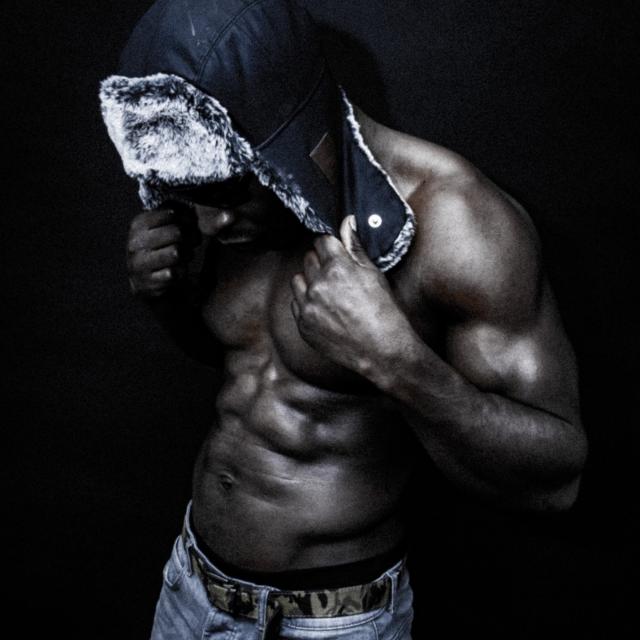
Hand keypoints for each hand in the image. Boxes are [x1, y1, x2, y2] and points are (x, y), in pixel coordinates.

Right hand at [126, 203, 200, 297]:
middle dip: (188, 241)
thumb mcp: (181, 231)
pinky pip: (174, 273)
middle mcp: (134, 242)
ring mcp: (136, 264)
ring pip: (176, 252)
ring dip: (184, 258)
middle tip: (187, 247)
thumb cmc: (170, 252)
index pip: (172, 213)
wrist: (154, 285)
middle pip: (176, 232)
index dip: (187, 223)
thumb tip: (231, 215)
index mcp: (139, 224)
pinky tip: (174, 274)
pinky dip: (180, 274)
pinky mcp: (145, 283)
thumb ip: (207, 221)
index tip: (188, 231)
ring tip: (180, 259)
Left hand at [290, 215, 413, 376]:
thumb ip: (355, 248)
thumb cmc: (383, 312)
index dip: (330, 246)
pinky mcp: (303, 324)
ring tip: (328, 293)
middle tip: (336, 275)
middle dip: (321, 262)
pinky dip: (306, 303)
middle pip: (309, 258)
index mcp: (337, 267)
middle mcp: (318, 284)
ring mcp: (308, 306)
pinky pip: (296, 303)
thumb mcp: (374, 274)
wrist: (381, 350)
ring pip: (298, 280)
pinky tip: (324, 309)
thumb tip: (346, 223)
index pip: (322, 241)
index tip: (335, 252)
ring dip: (309, 281)